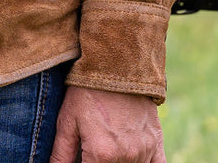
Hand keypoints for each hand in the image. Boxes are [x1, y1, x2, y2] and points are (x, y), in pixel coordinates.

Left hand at [49, 87, 164, 162]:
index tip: (82, 156)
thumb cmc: (88, 90)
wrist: (117, 64)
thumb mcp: (67, 119)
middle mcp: (126, 157)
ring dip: (118, 162)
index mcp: (102, 154)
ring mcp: (144, 151)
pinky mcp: (156, 144)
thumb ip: (61, 153)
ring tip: (107, 141)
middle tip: (91, 147)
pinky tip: (130, 157)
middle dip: (99, 161)